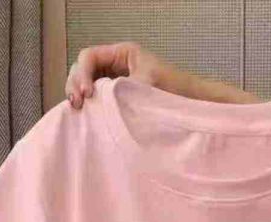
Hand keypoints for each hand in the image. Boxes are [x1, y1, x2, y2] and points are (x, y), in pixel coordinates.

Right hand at [65, 41, 260, 108]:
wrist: (194, 107)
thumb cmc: (176, 93)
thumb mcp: (147, 88)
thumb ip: (121, 91)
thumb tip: (98, 101)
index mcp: (123, 54)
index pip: (89, 57)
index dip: (82, 74)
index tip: (87, 95)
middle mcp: (117, 66)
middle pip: (84, 69)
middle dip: (76, 84)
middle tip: (78, 105)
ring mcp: (118, 83)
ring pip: (88, 85)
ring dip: (80, 97)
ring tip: (80, 112)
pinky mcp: (121, 100)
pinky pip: (99, 100)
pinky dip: (92, 108)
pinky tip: (90, 118)